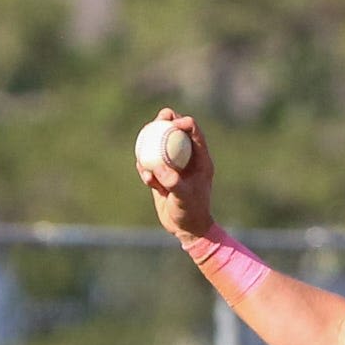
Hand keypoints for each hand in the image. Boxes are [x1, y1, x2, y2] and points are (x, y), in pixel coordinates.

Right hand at [136, 108, 215, 242]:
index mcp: (200, 161)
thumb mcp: (184, 197)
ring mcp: (174, 168)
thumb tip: (157, 168)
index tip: (174, 123)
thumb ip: (173, 182)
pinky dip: (146, 167)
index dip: (185, 123)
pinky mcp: (161, 177)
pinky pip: (151, 166)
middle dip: (169, 122)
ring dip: (153, 141)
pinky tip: (145, 174)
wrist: (186, 229)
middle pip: (177, 135)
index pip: (195, 135)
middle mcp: (187, 161)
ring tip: (145, 137)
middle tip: (161, 116)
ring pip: (161, 147)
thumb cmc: (191, 212)